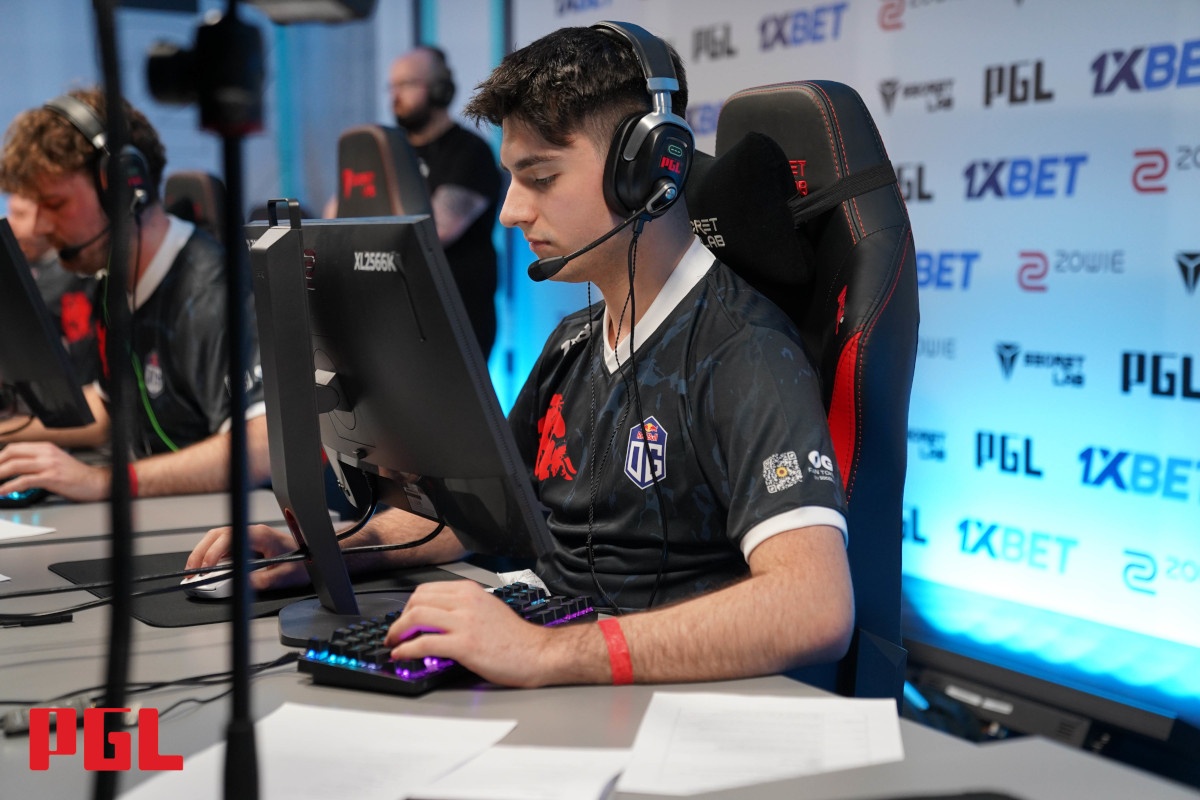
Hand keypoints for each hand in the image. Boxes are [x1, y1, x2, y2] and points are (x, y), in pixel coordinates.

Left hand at [0, 442, 108, 501]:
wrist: (96, 482)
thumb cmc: (77, 475)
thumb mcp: (55, 461)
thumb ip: (37, 461)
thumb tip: (16, 468)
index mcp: (46, 447)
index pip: (15, 447)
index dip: (0, 456)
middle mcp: (46, 453)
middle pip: (11, 453)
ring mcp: (49, 464)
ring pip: (15, 465)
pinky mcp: (51, 477)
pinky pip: (24, 481)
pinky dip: (9, 487)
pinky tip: (2, 491)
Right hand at [186, 523, 308, 590]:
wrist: (315, 555)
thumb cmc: (304, 561)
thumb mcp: (285, 575)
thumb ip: (264, 580)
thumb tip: (242, 584)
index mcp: (260, 534)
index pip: (229, 537)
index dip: (214, 551)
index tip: (206, 567)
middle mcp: (252, 533)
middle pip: (217, 535)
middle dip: (201, 552)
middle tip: (192, 572)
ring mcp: (248, 538)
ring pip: (217, 539)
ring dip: (203, 553)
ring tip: (194, 572)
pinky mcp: (247, 545)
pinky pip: (223, 547)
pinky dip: (211, 556)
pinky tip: (206, 569)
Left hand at [383, 581, 559, 687]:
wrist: (536, 653)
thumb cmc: (515, 637)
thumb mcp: (487, 609)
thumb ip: (462, 609)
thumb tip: (435, 618)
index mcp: (470, 591)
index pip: (426, 590)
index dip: (408, 606)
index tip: (403, 619)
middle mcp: (466, 602)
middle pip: (417, 600)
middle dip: (399, 619)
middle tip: (395, 634)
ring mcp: (465, 622)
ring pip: (417, 617)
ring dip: (397, 632)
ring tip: (394, 644)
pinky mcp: (465, 645)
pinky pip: (425, 643)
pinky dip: (407, 649)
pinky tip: (403, 655)